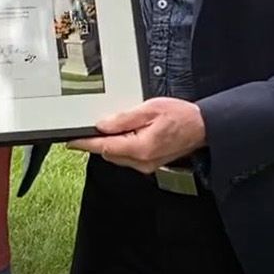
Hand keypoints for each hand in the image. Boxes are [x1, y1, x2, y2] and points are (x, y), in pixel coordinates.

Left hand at [68, 97, 205, 173]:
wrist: (202, 127)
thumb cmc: (181, 117)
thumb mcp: (150, 109)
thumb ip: (124, 119)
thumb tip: (102, 125)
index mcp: (140, 148)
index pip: (104, 147)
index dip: (85, 144)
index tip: (71, 142)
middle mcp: (142, 161)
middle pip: (109, 153)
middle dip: (101, 140)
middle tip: (100, 125)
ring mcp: (146, 165)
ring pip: (117, 156)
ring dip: (113, 143)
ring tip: (122, 126)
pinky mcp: (149, 164)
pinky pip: (128, 157)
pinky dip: (123, 146)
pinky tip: (131, 134)